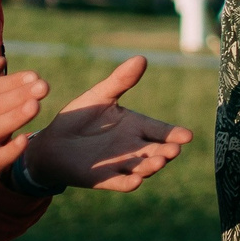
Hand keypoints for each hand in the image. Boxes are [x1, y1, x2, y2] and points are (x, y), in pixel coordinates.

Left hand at [23, 56, 193, 192]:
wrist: (52, 143)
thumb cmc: (79, 117)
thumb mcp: (100, 95)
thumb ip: (121, 80)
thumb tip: (141, 58)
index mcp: (136, 127)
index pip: (161, 131)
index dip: (174, 133)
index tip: (187, 135)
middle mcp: (134, 148)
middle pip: (157, 151)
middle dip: (167, 151)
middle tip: (174, 149)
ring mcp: (121, 164)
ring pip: (143, 167)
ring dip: (152, 166)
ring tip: (159, 161)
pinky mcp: (104, 179)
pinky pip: (120, 183)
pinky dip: (129, 183)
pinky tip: (136, 181)